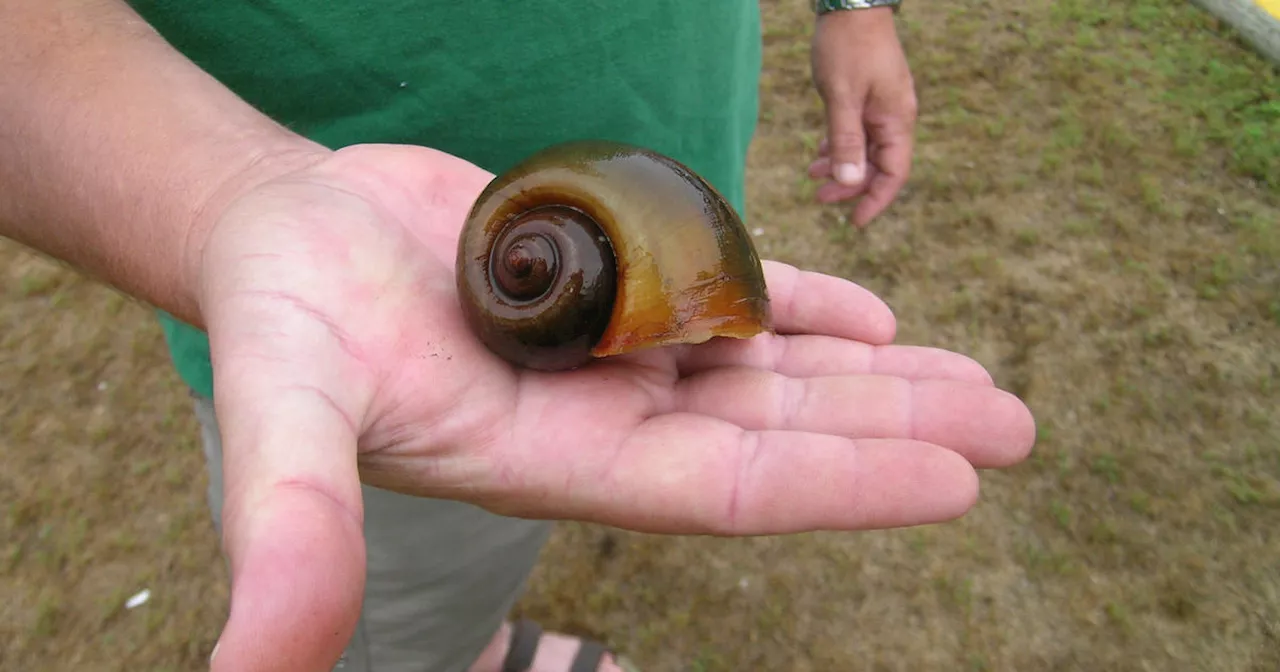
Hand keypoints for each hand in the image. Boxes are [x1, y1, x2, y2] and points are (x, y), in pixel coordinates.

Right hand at [191, 144, 1033, 669]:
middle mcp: (601, 416)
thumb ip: (290, 532)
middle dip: (895, 429)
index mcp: (554, 462)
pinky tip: (876, 315)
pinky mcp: (611, 284)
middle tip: (1015, 424)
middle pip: (775, 432)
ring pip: (768, 370)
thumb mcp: (275, 416)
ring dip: (873, 375)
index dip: (838, 483)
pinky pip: (730, 299)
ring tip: (974, 377)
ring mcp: (614, 353)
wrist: (278, 235)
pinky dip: (806, 307)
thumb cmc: (274, 319)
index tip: (954, 479)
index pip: (724, 488)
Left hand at [809, 7, 917, 225]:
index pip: (894, 173)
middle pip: (878, 165)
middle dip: (850, 185)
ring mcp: (883, 106)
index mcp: (895, 120)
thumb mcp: (841, 96)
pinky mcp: (869, 97)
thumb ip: (846, 139)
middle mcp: (895, 117)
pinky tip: (820, 154)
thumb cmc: (848, 46)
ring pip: (866, 149)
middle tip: (819, 198)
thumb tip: (849, 180)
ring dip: (841, 166)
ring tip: (812, 176)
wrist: (852, 4)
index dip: (875, 200)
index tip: (855, 222)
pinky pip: (858, 132)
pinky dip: (840, 146)